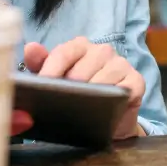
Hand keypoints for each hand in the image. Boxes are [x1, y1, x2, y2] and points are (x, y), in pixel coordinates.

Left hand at [22, 37, 145, 139]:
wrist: (106, 119)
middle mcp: (102, 51)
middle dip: (69, 88)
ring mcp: (121, 64)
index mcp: (80, 46)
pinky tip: (105, 108)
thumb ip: (40, 64)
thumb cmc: (78, 96)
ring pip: (102, 79)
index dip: (51, 70)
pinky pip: (125, 89)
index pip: (63, 52)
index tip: (41, 87)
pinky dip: (115, 99)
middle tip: (59, 103)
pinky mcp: (136, 81)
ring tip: (80, 108)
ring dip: (90, 95)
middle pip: (82, 67)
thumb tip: (30, 48)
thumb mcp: (55, 81)